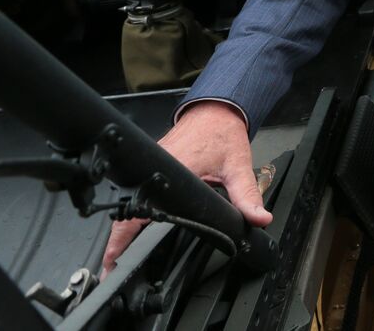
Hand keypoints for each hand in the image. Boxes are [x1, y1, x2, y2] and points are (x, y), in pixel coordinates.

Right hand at [101, 101, 271, 276]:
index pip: (141, 209)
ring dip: (124, 223)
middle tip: (114, 263)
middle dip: (119, 238)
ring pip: (131, 198)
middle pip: (129, 208)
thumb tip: (259, 218)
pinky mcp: (153, 161)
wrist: (216, 110)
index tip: (114, 257)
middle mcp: (157, 166)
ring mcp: (152, 163)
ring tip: (119, 251)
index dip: (123, 236)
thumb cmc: (223, 133)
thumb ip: (248, 196)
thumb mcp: (238, 168)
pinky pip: (140, 188)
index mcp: (175, 170)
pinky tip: (135, 225)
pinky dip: (136, 206)